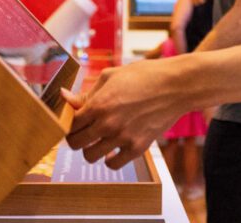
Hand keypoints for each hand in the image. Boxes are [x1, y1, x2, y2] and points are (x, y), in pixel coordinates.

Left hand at [63, 59, 191, 169]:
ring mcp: (122, 138)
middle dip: (75, 137)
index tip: (73, 121)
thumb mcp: (111, 76)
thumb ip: (87, 92)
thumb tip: (64, 97)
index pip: (70, 124)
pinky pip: (112, 164)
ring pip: (90, 156)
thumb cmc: (144, 75)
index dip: (68, 123)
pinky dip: (109, 159)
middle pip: (75, 143)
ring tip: (98, 139)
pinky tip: (112, 148)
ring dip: (90, 148)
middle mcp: (108, 124)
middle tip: (83, 131)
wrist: (176, 86)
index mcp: (99, 104)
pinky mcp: (138, 148)